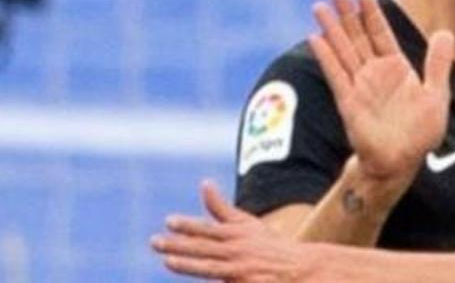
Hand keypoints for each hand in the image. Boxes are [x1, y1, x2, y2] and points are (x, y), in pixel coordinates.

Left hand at [152, 181, 313, 281]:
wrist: (299, 267)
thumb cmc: (268, 244)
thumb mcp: (246, 223)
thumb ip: (221, 207)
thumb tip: (204, 183)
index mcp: (235, 234)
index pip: (207, 229)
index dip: (188, 225)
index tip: (169, 222)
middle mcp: (236, 251)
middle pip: (203, 248)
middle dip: (178, 245)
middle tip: (155, 242)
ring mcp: (240, 271)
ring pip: (210, 268)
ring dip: (189, 264)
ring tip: (168, 261)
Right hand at [308, 0, 454, 180]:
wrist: (401, 162)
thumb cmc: (419, 132)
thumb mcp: (436, 94)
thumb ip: (437, 64)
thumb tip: (445, 32)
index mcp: (396, 68)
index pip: (380, 33)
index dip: (371, 13)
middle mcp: (375, 73)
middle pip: (357, 36)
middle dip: (347, 13)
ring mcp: (360, 86)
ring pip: (343, 50)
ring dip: (331, 29)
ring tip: (319, 6)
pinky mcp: (349, 101)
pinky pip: (336, 75)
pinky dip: (327, 57)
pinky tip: (316, 38)